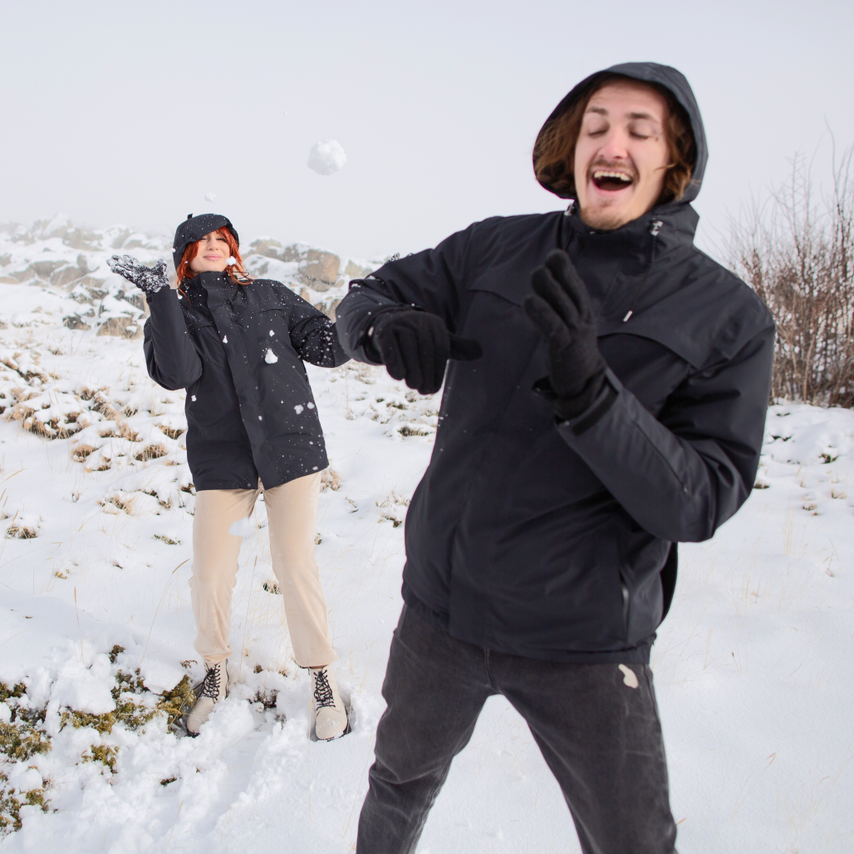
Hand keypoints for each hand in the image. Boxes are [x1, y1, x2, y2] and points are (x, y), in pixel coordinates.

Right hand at [107, 255, 168, 293]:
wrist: (159, 289)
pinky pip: (123, 273)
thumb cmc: (160, 281)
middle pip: (126, 265)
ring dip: (115, 265)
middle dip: (120, 261)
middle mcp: (136, 272)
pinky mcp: (132, 277)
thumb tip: (162, 260)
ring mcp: (133, 275)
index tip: (125, 255)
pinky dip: (117, 270)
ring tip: (108, 261)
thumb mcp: (160, 269)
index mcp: (142, 270)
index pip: (134, 263)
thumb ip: (160, 264)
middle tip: (112, 256)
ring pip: (122, 268)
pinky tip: (111, 268)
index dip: (129, 259)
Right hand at [368, 309, 481, 394]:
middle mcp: (419, 320)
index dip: (438, 370)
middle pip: (425, 346)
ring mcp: (400, 323)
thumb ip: (457, 348)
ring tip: (413, 385)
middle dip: (426, 371)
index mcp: (435, 324)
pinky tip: (399, 376)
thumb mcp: (438, 342)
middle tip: (424, 391)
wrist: (388, 326)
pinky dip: (394, 361)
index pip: (440, 348)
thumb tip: (479, 352)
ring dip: (412, 368)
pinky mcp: (384, 330)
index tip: (434, 390)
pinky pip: (390, 346)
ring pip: (408, 345)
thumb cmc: (418, 340)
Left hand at [523, 249, 606, 419]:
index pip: (577, 286)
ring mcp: (576, 333)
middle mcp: (583, 319)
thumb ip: (559, 308)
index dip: (566, 270)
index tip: (554, 255)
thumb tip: (543, 286)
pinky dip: (542, 313)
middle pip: (573, 291)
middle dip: (558, 275)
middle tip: (542, 266)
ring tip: (536, 275)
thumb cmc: (573, 352)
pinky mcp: (565, 347)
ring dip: (549, 288)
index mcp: (585, 313)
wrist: (585, 383)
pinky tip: (530, 301)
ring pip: (564, 305)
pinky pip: (554, 326)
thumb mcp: (570, 326)